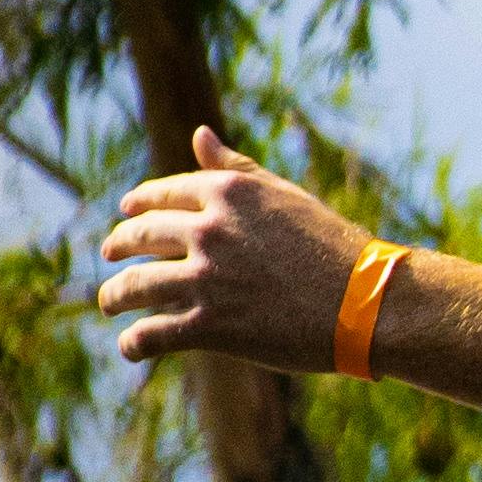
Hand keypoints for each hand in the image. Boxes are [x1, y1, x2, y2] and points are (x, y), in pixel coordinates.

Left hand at [96, 127, 374, 369]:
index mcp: (228, 192)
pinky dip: (135, 343)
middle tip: (110, 255)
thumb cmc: (335, 248)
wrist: (371, 304)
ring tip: (110, 304)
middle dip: (118, 246)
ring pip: (134, 286)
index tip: (126, 213)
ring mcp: (207, 279)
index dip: (137, 206)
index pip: (161, 195)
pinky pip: (152, 335)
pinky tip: (132, 347)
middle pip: (139, 236)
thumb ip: (237, 169)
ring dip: (114, 297)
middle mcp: (210, 230)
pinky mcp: (211, 326)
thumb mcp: (286, 198)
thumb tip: (199, 134)